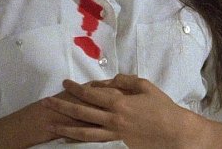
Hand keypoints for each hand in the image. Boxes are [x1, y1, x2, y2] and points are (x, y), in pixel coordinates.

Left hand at [40, 74, 197, 147]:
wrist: (176, 133)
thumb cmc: (162, 107)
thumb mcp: (145, 86)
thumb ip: (124, 81)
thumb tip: (107, 80)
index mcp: (119, 102)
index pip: (90, 93)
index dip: (75, 88)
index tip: (64, 83)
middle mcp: (113, 119)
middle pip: (81, 113)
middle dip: (61, 107)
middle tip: (45, 103)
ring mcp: (114, 135)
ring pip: (84, 133)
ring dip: (65, 128)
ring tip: (50, 126)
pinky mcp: (118, 145)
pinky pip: (95, 143)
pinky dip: (81, 141)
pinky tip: (70, 140)